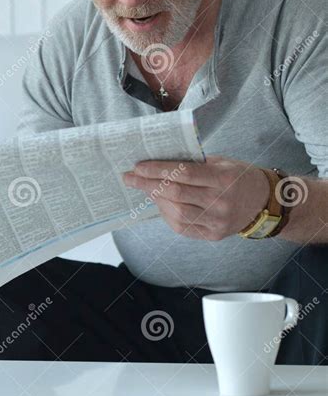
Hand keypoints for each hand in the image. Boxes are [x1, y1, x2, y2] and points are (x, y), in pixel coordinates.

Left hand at [122, 155, 269, 240]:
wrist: (266, 202)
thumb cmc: (240, 176)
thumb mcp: (222, 162)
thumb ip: (194, 163)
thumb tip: (160, 160)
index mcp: (224, 178)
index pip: (184, 173)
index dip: (158, 170)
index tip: (138, 167)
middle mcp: (221, 201)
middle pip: (176, 194)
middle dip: (148, 185)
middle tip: (129, 178)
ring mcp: (217, 221)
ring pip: (176, 213)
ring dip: (155, 200)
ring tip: (144, 189)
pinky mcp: (214, 235)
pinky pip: (183, 227)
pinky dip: (167, 215)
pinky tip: (160, 204)